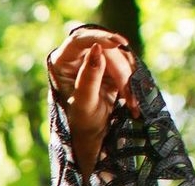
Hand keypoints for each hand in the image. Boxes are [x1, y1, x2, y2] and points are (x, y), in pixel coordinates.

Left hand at [47, 26, 137, 175]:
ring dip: (129, 78)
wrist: (94, 138)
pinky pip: (127, 63)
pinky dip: (132, 80)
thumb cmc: (83, 126)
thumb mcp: (85, 104)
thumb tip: (97, 48)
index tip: (118, 44)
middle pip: (105, 49)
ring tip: (131, 103)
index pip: (80, 40)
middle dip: (120, 71)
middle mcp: (76, 57)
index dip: (100, 38)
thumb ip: (89, 77)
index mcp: (61, 64)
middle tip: (128, 96)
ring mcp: (94, 60)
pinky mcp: (109, 66)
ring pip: (120, 55)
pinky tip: (132, 99)